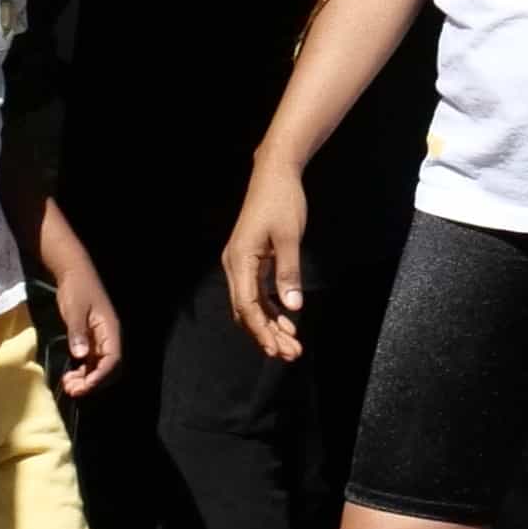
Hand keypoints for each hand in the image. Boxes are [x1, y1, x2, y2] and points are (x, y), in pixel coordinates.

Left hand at [46, 251, 122, 397]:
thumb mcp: (75, 309)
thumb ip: (78, 332)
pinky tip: (69, 377)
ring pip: (100, 368)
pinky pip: (91, 363)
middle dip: (94, 383)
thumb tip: (80, 355)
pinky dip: (83, 373)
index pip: (113, 360)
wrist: (74, 274)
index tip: (83, 387)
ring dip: (87, 380)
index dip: (100, 376)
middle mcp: (109, 338)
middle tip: (73, 389)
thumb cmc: (77, 289)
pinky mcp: (91, 341)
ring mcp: (101, 341)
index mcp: (111, 330)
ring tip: (68, 385)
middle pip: (110, 369)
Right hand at [219, 162, 312, 362]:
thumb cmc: (282, 201)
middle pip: (247, 311)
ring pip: (252, 305)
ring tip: (291, 345)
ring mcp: (241, 264)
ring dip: (270, 326)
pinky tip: (287, 323)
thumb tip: (292, 308)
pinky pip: (258, 293)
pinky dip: (271, 310)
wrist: (274, 174)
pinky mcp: (251, 261)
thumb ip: (289, 273)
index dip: (261, 330)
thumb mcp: (290, 237)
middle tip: (291, 354)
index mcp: (240, 260)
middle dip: (267, 335)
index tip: (276, 349)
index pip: (247, 306)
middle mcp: (235, 265)